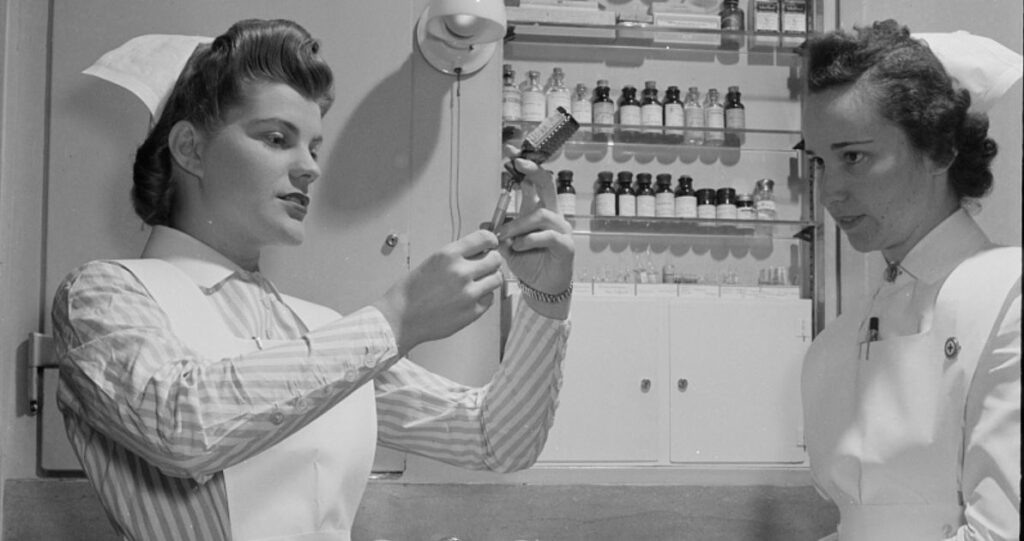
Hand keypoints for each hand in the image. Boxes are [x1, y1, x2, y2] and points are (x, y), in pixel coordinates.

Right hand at [373, 230, 503, 354]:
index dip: (490, 241)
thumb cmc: (409, 293)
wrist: (400, 319)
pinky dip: (484, 297)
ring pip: (496, 279)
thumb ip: (455, 257)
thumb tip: (477, 253)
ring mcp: (469, 293)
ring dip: (489, 279)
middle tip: (485, 265)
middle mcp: (461, 272)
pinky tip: (471, 298)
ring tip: (478, 283)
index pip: (484, 238)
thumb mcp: (431, 262)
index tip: (490, 244)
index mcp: (448, 255)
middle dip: (492, 261)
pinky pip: (490, 299)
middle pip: (495, 259)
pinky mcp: (473, 312)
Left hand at [494, 145, 574, 319]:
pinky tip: (518, 246)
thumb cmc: (529, 264)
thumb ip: (499, 234)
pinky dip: (530, 239)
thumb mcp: (508, 247)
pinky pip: (549, 235)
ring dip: (518, 224)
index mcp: (538, 211)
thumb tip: (484, 224)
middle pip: (547, 184)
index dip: (524, 167)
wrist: (543, 288)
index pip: (533, 183)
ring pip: (541, 214)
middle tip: (518, 161)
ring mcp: (561, 229)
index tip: (511, 153)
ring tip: (504, 238)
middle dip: (532, 170)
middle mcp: (552, 215)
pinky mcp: (566, 245)